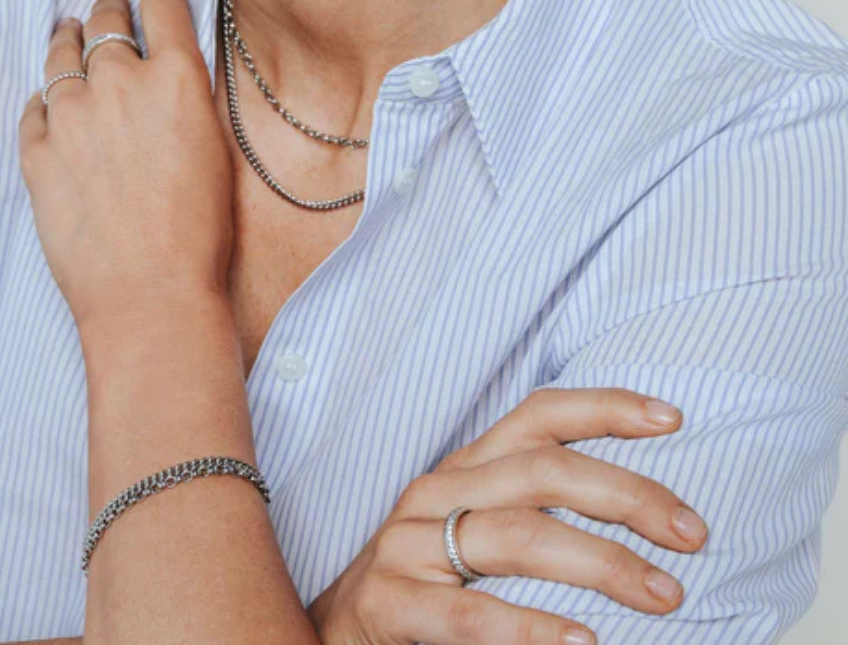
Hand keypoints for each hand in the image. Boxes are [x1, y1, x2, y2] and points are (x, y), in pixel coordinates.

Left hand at [18, 0, 234, 337]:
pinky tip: (50, 101)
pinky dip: (44, 99)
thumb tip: (172, 76)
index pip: (162, 4)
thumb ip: (191, 99)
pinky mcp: (36, 151)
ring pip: (61, 55)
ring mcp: (70, 115)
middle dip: (112, 11)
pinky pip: (34, 106)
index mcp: (176, 78)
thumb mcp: (217, 149)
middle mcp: (118, 84)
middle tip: (111, 10)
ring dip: (69, 40)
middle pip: (107, 20)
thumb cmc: (199, 234)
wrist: (150, 293)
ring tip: (69, 34)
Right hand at [306, 387, 708, 644]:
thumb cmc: (428, 575)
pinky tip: (583, 641)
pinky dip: (530, 627)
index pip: (538, 416)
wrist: (338, 627)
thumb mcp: (478, 523)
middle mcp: (439, 491)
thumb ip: (535, 506)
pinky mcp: (390, 602)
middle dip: (624, 495)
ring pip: (515, 535)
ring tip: (663, 593)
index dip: (603, 407)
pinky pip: (469, 613)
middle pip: (540, 471)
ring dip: (599, 562)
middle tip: (691, 531)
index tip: (671, 418)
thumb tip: (645, 513)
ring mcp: (408, 544)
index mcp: (467, 467)